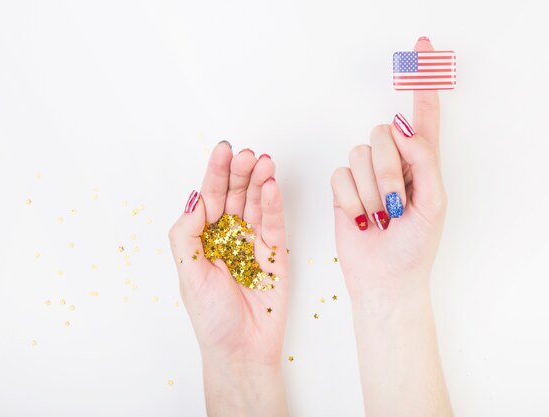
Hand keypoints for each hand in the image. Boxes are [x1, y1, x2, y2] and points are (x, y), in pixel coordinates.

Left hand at [168, 141, 288, 416]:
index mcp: (206, 237)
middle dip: (240, 172)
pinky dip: (274, 205)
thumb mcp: (188, 272)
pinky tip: (271, 187)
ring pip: (257, 204)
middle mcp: (229, 236)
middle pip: (236, 195)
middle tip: (247, 154)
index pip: (211, 197)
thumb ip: (187, 233)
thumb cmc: (211, 317)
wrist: (241, 350)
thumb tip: (195, 199)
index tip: (223, 150)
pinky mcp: (276, 254)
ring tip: (263, 162)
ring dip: (260, 182)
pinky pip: (274, 224)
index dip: (216, 173)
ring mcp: (253, 243)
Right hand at [331, 37, 452, 416]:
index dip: (422, 83)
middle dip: (388, 172)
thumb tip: (400, 128)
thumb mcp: (433, 204)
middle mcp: (394, 162)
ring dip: (369, 191)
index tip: (421, 46)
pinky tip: (360, 217)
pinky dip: (350, 199)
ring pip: (358, 154)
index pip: (424, 116)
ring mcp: (366, 174)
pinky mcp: (343, 187)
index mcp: (423, 163)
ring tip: (378, 216)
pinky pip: (339, 174)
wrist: (384, 279)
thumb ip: (424, 161)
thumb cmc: (414, 248)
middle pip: (381, 133)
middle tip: (395, 206)